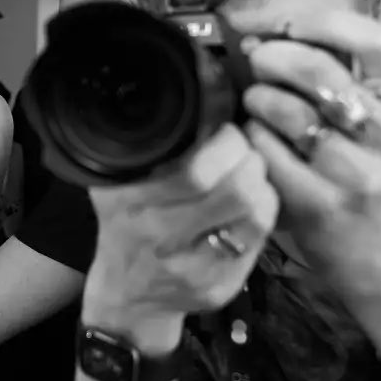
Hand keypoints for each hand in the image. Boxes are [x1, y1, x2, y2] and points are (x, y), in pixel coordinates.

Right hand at [83, 125, 278, 350]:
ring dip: (262, 186)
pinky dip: (262, 213)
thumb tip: (204, 84)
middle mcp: (155, 237)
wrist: (127, 295)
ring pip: (255, 214)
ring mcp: (189, 269)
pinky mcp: (217, 288)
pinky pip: (258, 240)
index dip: (226, 142)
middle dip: (250, 160)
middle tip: (244, 151)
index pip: (196, 170)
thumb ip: (151, 148)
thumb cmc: (126, 225)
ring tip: (250, 176)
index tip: (225, 131)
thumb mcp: (118, 184)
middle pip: (235, 191)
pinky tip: (251, 205)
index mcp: (126, 201)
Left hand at [239, 10, 380, 298]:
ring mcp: (356, 172)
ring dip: (258, 99)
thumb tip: (263, 38)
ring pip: (288, 110)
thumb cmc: (370, 176)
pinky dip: (251, 138)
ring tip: (255, 104)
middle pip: (319, 70)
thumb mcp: (378, 124)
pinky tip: (254, 141)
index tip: (289, 26)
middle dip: (273, 57)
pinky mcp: (320, 204)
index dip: (324, 23)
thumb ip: (340, 80)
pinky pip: (266, 151)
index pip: (377, 42)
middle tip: (255, 60)